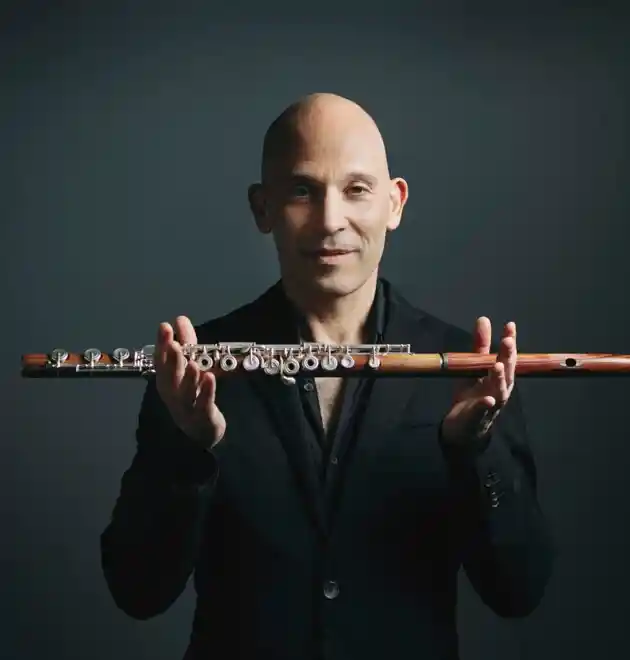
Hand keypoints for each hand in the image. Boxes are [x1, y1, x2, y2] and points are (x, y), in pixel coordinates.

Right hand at [154, 315, 225, 447]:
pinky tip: (210, 377)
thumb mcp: (189, 366)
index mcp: (166, 381)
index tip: (164, 327)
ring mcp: (185, 408)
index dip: (162, 344)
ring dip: (187, 377)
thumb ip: (187, 343)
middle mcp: (172, 394)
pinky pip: (203, 404)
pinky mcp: (202, 417)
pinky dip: (206, 391)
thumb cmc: (193, 395)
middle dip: (171, 360)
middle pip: (170, 376)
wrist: (201, 433)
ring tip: (191, 362)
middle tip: (174, 344)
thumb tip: (180, 319)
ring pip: (185, 392)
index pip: (161, 361)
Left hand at [441, 317, 515, 446]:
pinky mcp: (477, 418)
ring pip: (499, 392)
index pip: (507, 357)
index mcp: (500, 378)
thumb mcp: (474, 368)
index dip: (510, 341)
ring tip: (497, 366)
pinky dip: (485, 406)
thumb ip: (480, 346)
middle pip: (507, 373)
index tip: (510, 325)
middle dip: (508, 357)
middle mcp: (500, 390)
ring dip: (499, 379)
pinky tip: (486, 399)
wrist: (463, 429)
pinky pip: (482, 412)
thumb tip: (484, 319)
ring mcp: (491, 405)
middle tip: (508, 341)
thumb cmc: (472, 396)